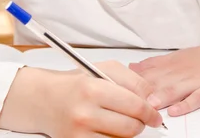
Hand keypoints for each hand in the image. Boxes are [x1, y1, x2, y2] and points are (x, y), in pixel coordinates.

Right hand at [0, 61, 163, 137]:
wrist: (43, 99)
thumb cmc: (76, 83)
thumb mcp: (104, 69)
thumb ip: (132, 80)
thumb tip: (152, 98)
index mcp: (93, 89)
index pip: (135, 105)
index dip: (150, 112)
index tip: (155, 115)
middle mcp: (84, 113)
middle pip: (131, 127)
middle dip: (141, 123)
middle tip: (142, 118)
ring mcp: (79, 133)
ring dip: (127, 132)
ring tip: (121, 120)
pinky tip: (109, 128)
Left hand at [129, 32, 199, 116]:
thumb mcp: (178, 57)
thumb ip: (155, 64)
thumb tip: (131, 67)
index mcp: (171, 65)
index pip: (145, 73)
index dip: (129, 83)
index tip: (112, 90)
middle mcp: (180, 72)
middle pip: (157, 83)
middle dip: (141, 94)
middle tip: (125, 103)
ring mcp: (196, 80)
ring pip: (174, 90)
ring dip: (160, 97)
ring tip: (147, 106)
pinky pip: (198, 98)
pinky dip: (187, 105)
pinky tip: (176, 111)